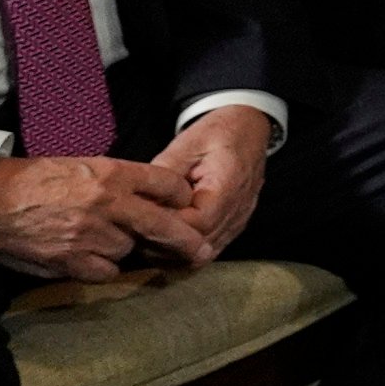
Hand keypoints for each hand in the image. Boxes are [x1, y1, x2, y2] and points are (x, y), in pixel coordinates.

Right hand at [0, 153, 208, 280]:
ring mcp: (90, 234)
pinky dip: (103, 268)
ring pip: (129, 249)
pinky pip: (105, 272)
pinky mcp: (71, 260)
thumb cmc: (34, 178)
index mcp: (112, 173)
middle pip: (163, 224)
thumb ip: (117, 180)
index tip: (186, 204)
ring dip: (125, 248)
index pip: (166, 183)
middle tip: (202, 249)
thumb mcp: (83, 164)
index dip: (180, 196)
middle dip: (186, 238)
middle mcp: (108, 203)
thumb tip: (148, 195)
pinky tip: (92, 259)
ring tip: (106, 240)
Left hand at [144, 105, 276, 257]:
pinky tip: (164, 238)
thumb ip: (164, 174)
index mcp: (227, 187)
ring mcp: (238, 222)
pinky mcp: (233, 227)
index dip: (165, 227)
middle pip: (198, 248)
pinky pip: (208, 251)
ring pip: (202, 256)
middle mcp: (237, 211)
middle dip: (164, 244)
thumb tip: (140, 202)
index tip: (140, 219)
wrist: (249, 129)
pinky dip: (184, 252)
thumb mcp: (186, 145)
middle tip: (135, 232)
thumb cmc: (216, 134)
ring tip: (147, 236)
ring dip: (173, 252)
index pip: (196, 225)